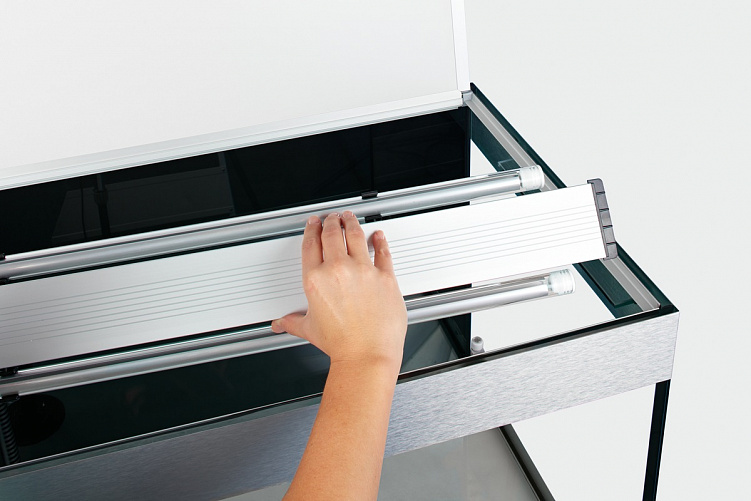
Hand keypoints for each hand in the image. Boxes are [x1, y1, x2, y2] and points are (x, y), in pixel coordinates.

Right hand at [271, 211, 406, 370]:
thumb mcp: (310, 330)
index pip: (311, 245)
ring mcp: (363, 271)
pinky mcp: (385, 276)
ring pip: (356, 236)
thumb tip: (281, 324)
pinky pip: (383, 252)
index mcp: (316, 280)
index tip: (314, 224)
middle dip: (331, 222)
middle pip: (333, 234)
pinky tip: (379, 236)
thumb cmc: (341, 344)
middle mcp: (339, 270)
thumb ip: (293, 322)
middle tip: (332, 218)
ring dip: (352, 223)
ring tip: (350, 218)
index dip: (312, 230)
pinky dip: (380, 242)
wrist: (367, 354)